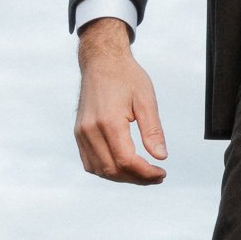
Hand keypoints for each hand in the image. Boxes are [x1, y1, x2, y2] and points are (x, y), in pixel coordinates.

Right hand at [73, 18, 167, 183]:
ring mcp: (81, 133)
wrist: (102, 61)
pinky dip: (107, 169)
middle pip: (112, 170)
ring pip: (99, 170)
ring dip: (122, 177)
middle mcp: (90, 131)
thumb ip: (153, 130)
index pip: (126, 161)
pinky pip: (90, 162)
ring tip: (143, 174)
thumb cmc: (126, 76)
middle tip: (156, 176)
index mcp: (108, 122)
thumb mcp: (146, 99)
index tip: (161, 173)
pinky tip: (124, 167)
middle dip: (136, 178)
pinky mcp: (79, 133)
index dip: (145, 173)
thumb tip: (160, 156)